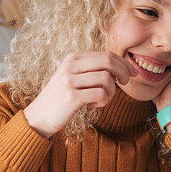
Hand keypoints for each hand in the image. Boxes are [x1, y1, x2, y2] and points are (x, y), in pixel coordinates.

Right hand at [23, 51, 137, 137]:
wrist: (38, 117)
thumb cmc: (61, 99)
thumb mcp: (73, 78)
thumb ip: (91, 70)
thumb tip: (121, 67)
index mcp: (72, 58)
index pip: (105, 54)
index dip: (123, 63)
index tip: (132, 72)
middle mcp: (70, 66)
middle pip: (108, 61)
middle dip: (123, 71)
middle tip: (126, 83)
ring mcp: (70, 80)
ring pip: (106, 79)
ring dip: (111, 91)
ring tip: (101, 99)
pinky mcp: (71, 96)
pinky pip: (100, 94)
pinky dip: (103, 101)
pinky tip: (94, 105)